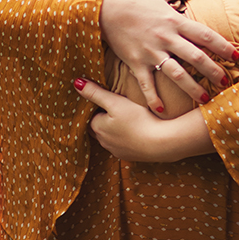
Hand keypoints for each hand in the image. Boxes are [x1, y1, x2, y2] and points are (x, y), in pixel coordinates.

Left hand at [73, 78, 213, 161]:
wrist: (162, 143)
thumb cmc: (138, 120)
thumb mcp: (115, 102)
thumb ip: (95, 93)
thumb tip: (76, 82)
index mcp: (97, 128)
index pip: (91, 116)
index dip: (98, 107)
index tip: (108, 100)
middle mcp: (104, 143)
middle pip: (99, 127)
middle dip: (105, 119)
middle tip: (116, 108)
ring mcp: (117, 151)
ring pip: (111, 137)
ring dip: (116, 129)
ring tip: (127, 118)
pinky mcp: (131, 156)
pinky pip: (124, 145)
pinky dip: (127, 138)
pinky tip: (137, 130)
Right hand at [99, 0, 236, 110]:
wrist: (101, 7)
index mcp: (173, 21)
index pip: (204, 35)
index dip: (222, 46)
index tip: (237, 56)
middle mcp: (166, 38)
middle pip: (195, 57)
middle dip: (213, 71)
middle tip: (226, 83)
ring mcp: (151, 52)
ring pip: (176, 74)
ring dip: (192, 88)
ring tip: (204, 100)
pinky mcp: (136, 62)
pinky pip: (147, 84)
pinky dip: (153, 98)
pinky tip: (161, 111)